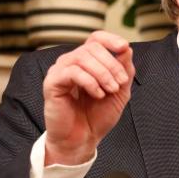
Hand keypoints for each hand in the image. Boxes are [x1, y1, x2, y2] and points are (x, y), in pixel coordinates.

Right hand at [43, 31, 134, 165]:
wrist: (83, 139)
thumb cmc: (97, 116)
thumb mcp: (119, 92)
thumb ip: (124, 70)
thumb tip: (126, 48)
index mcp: (87, 62)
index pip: (95, 38)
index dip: (110, 39)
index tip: (124, 47)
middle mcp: (71, 62)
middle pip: (92, 47)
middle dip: (112, 64)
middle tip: (120, 83)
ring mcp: (60, 71)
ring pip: (82, 57)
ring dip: (103, 74)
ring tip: (110, 90)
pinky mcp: (52, 83)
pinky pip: (72, 72)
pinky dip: (90, 82)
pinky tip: (97, 94)